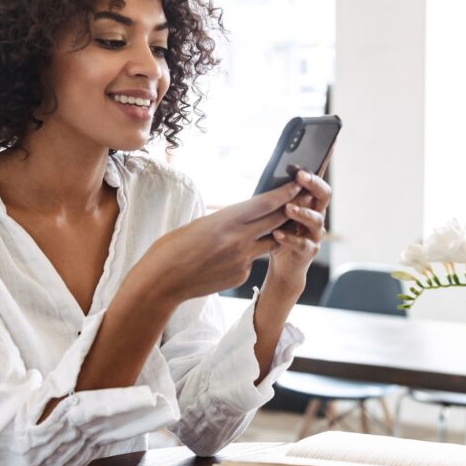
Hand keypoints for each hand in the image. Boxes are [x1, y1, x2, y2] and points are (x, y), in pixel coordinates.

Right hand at [133, 180, 304, 305]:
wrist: (162, 282)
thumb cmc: (172, 247)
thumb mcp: (200, 223)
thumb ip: (227, 219)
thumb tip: (244, 215)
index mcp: (226, 220)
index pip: (266, 203)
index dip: (285, 193)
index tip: (298, 183)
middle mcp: (239, 240)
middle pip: (276, 221)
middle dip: (291, 208)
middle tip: (303, 198)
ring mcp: (242, 260)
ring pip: (270, 241)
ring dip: (275, 231)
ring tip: (279, 223)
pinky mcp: (240, 276)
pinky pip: (251, 260)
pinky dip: (248, 254)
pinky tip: (230, 256)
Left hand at [266, 168, 331, 288]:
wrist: (281, 264)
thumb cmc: (277, 229)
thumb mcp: (274, 209)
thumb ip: (276, 194)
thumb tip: (269, 173)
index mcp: (309, 200)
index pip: (318, 177)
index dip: (324, 161)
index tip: (319, 148)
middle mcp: (317, 213)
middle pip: (323, 194)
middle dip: (313, 183)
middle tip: (301, 176)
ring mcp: (315, 233)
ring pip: (316, 219)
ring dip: (302, 212)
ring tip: (288, 207)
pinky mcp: (309, 250)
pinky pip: (303, 243)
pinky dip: (290, 238)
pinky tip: (277, 233)